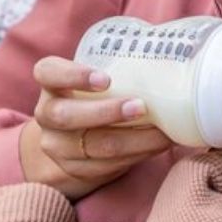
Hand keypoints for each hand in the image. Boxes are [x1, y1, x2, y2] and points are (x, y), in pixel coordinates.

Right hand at [21, 56, 171, 199]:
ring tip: (162, 132)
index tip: (105, 79)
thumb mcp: (93, 82)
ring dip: (134, 140)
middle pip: (67, 116)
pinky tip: (157, 146)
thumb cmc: (93, 101)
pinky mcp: (74, 171)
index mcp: (51, 84)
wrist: (70, 146)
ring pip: (95, 146)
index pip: (49, 72)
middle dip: (108, 112)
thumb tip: (174, 51)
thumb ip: (119, 69)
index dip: (74, 75)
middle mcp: (47, 115)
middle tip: (140, 107)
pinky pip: (108, 165)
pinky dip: (137, 155)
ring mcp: (57, 146)